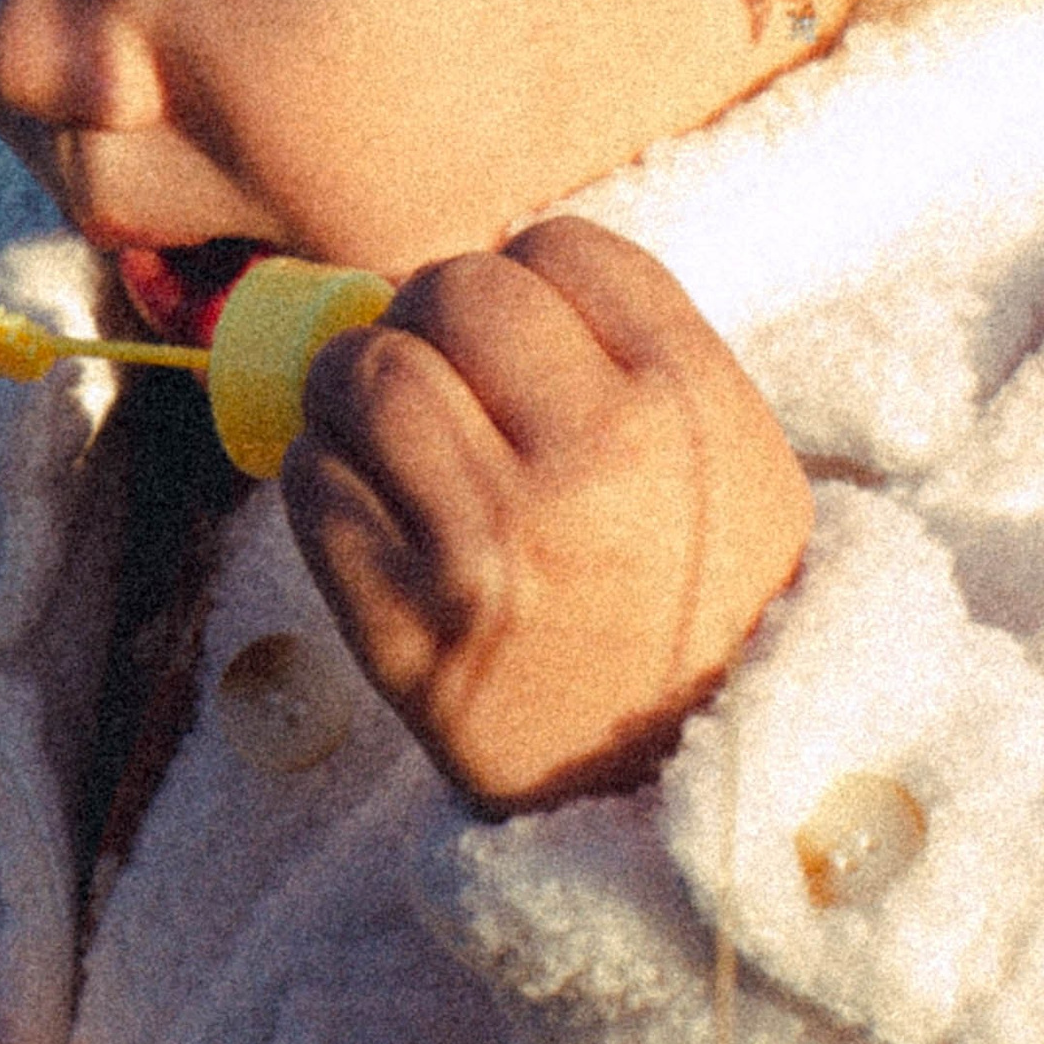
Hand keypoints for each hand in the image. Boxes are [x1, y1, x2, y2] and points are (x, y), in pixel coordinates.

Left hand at [281, 219, 810, 812]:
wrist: (692, 794)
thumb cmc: (702, 600)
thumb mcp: (730, 458)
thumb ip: (630, 352)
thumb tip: (485, 266)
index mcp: (686, 409)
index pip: (561, 249)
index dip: (527, 275)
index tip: (522, 327)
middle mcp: (591, 466)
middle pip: (452, 292)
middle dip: (430, 317)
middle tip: (437, 365)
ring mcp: (491, 550)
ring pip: (363, 372)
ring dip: (354, 381)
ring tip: (383, 420)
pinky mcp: (405, 629)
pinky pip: (313, 484)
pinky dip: (322, 472)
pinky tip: (363, 496)